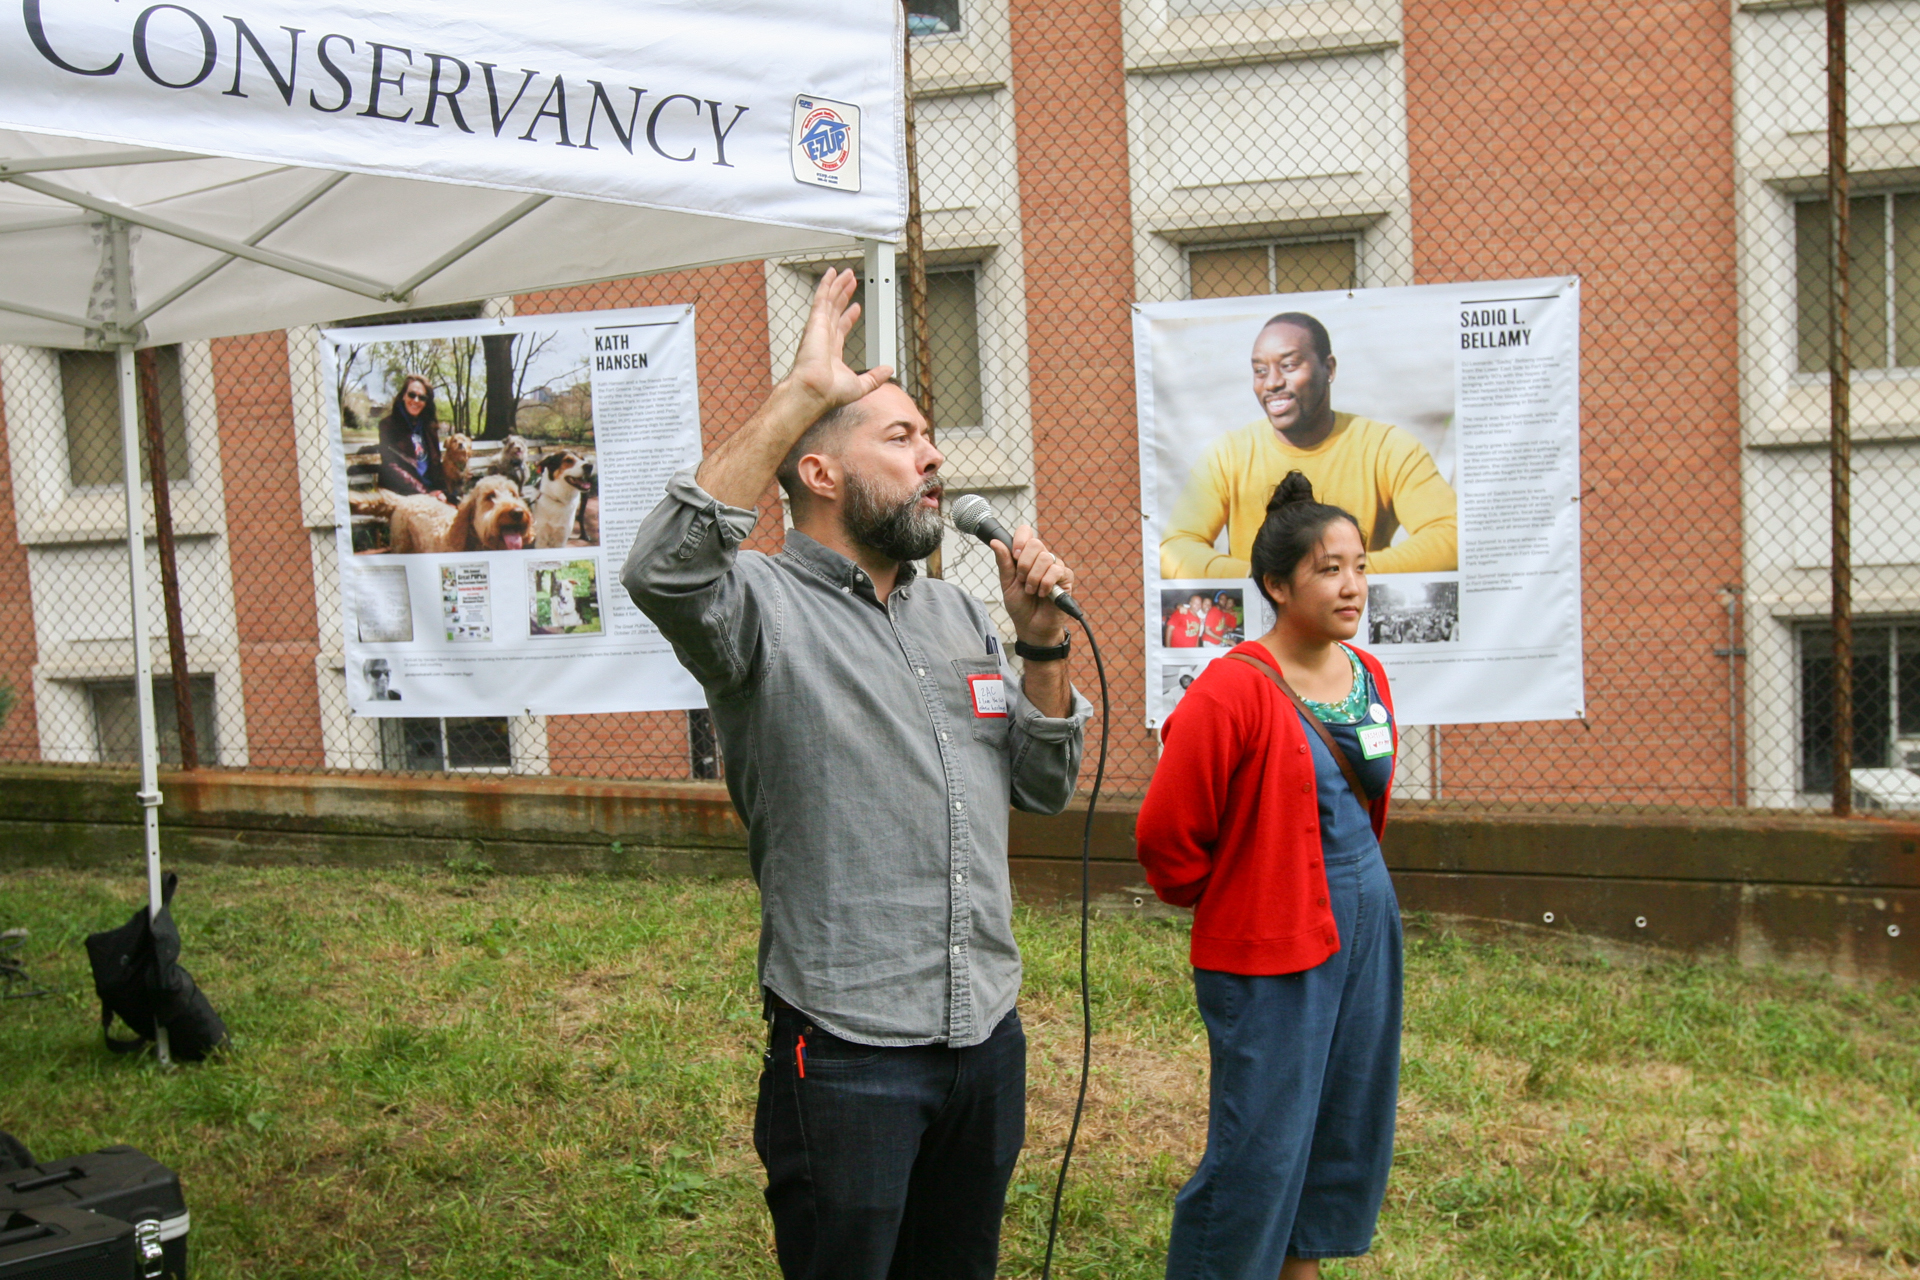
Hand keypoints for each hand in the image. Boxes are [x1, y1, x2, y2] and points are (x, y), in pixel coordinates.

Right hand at [781, 268, 895, 417]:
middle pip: (835, 310)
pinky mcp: (816, 322)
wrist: (816, 391)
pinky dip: (826, 285)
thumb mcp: (861, 385)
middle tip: (851, 282)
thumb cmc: (830, 393)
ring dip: (837, 286)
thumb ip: (875, 377)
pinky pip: (822, 298)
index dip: (849, 317)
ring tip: (845, 273)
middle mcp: (824, 338)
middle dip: (843, 295)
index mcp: (831, 352)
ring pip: (829, 301)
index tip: (855, 307)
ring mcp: (818, 329)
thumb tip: (889, 370)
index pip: (841, 328)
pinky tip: (832, 274)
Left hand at [993, 524, 1070, 646]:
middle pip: (1035, 543)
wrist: (1031, 627)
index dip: (1020, 539)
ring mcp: (1055, 567)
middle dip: (1024, 564)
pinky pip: (1057, 570)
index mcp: (1026, 556)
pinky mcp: (1066, 578)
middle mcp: (1042, 558)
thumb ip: (1004, 562)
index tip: (1015, 555)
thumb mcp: (1007, 583)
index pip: (1026, 532)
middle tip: (1022, 580)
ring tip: (1031, 591)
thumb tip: (995, 542)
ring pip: (1045, 558)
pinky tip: (1043, 594)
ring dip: (1034, 578)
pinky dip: (1046, 583)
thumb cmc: (1020, 606)